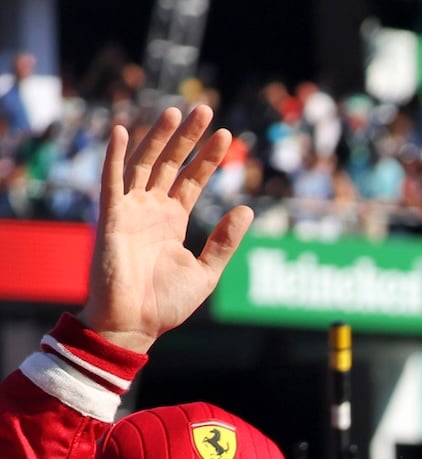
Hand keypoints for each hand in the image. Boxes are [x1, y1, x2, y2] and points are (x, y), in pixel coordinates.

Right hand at [77, 106, 252, 353]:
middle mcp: (151, 210)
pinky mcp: (111, 218)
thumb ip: (225, 241)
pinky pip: (111, 181)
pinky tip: (123, 131)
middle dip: (187, 138)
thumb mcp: (207, 271)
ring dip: (159, 137)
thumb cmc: (166, 303)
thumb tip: (248, 209)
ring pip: (145, 164)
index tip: (228, 136)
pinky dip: (116, 156)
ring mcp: (130, 211)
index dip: (208, 158)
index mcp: (173, 221)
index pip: (192, 180)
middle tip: (205, 110)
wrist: (134, 324)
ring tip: (178, 113)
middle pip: (170, 164)